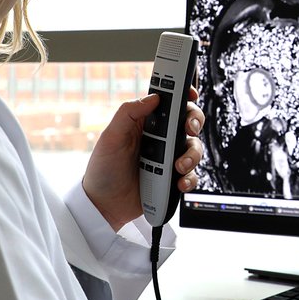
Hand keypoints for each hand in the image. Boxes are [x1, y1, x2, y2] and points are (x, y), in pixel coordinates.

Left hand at [82, 87, 204, 230]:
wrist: (104, 205)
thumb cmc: (103, 169)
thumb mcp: (110, 137)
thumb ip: (128, 113)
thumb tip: (153, 97)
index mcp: (146, 123)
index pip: (170, 102)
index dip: (184, 95)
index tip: (191, 94)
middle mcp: (161, 138)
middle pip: (189, 122)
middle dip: (194, 122)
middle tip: (189, 129)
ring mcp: (168, 158)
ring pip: (194, 148)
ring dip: (192, 155)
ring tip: (177, 166)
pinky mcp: (173, 177)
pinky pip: (192, 174)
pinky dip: (190, 178)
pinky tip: (178, 183)